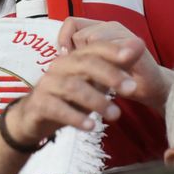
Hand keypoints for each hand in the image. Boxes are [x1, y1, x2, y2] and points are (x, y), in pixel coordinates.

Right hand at [1, 39, 144, 146]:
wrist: (34, 118)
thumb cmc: (68, 98)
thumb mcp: (93, 83)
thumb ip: (114, 68)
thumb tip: (139, 46)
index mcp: (74, 58)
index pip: (94, 48)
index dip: (113, 49)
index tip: (134, 53)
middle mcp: (59, 67)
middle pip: (84, 63)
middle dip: (110, 74)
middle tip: (132, 88)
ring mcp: (47, 84)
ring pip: (72, 87)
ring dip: (96, 100)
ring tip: (116, 115)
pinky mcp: (39, 104)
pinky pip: (57, 108)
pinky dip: (75, 117)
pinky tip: (91, 126)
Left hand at [57, 17, 169, 113]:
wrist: (148, 87)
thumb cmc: (117, 77)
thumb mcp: (93, 65)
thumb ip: (79, 55)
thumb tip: (59, 56)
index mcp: (99, 28)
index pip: (72, 23)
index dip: (65, 38)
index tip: (65, 57)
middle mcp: (111, 26)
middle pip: (81, 34)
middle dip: (81, 55)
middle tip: (89, 72)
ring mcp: (124, 33)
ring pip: (94, 40)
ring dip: (94, 61)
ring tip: (101, 76)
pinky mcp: (136, 44)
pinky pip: (112, 49)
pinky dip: (108, 66)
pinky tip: (113, 76)